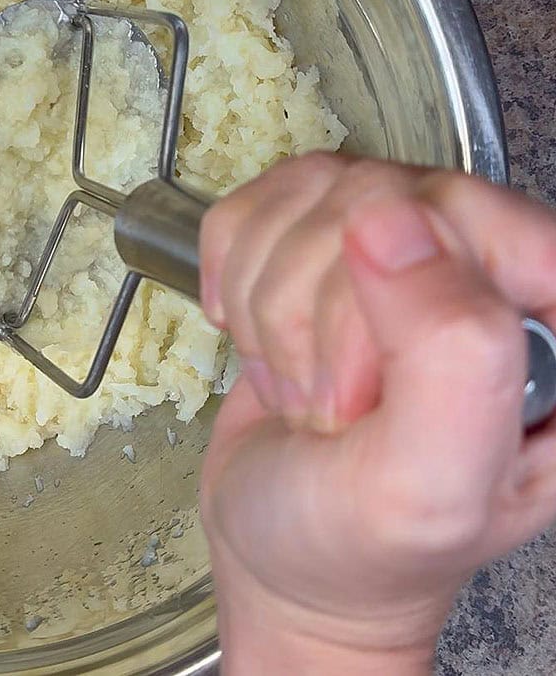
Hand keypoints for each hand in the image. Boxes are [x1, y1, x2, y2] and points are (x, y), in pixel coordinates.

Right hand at [197, 153, 555, 673]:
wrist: (283, 561)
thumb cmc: (360, 551)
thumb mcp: (424, 490)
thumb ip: (451, 361)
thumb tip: (388, 217)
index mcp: (552, 322)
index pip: (470, 218)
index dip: (393, 298)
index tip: (366, 394)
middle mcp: (489, 270)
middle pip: (376, 197)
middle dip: (314, 317)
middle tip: (330, 407)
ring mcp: (404, 248)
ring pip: (308, 194)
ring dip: (269, 308)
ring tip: (302, 389)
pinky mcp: (324, 243)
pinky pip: (256, 200)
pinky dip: (232, 279)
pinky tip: (260, 342)